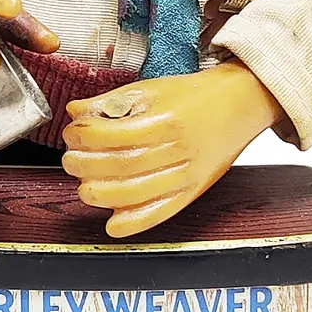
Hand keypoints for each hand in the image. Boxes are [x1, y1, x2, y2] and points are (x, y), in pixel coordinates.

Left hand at [61, 62, 283, 237]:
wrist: (239, 104)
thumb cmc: (197, 95)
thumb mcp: (152, 88)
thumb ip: (112, 101)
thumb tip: (76, 111)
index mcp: (167, 120)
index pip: (115, 135)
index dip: (85, 136)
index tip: (73, 132)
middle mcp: (179, 150)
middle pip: (121, 167)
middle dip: (85, 165)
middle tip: (72, 159)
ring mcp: (187, 175)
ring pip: (136, 194)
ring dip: (101, 194)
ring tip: (85, 185)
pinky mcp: (192, 192)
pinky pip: (161, 213)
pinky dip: (134, 223)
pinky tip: (113, 223)